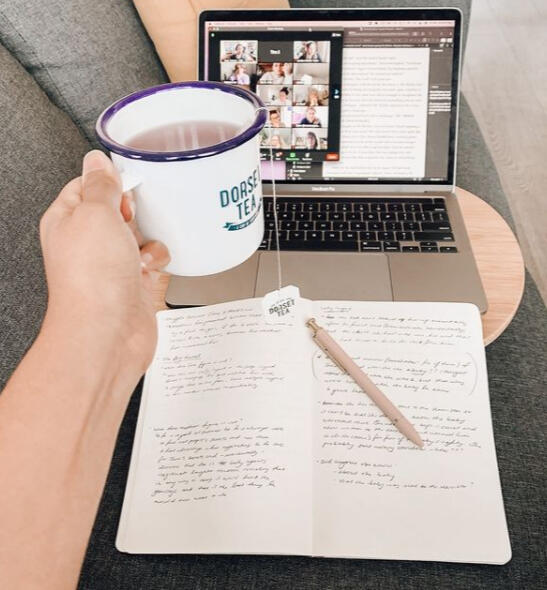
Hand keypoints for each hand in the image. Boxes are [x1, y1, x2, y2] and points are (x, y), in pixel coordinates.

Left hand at [39, 150, 169, 376]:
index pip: (87, 186)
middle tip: (129, 219)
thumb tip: (97, 160)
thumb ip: (100, 184)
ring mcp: (111, 262)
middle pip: (118, 209)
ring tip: (137, 252)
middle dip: (133, 212)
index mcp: (67, 220)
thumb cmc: (92, 279)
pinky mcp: (134, 281)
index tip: (124, 182)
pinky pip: (154, 258)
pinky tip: (147, 270)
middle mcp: (88, 241)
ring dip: (147, 238)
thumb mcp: (95, 213)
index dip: (108, 181)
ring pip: (140, 232)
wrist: (109, 331)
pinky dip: (157, 261)